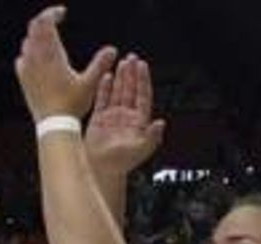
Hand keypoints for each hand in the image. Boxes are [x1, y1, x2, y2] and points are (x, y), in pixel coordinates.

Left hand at [14, 6, 117, 121]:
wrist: (52, 124)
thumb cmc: (72, 105)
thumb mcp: (90, 84)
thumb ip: (100, 64)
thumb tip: (112, 50)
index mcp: (51, 54)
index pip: (45, 22)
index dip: (53, 13)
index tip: (63, 12)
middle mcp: (35, 57)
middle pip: (34, 28)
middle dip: (45, 21)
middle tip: (56, 19)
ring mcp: (27, 67)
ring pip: (27, 41)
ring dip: (38, 35)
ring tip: (50, 37)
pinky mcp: (23, 78)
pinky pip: (22, 57)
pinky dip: (30, 51)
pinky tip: (37, 57)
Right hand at [85, 53, 165, 174]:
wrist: (102, 168)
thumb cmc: (123, 162)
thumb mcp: (141, 149)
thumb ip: (152, 136)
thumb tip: (161, 123)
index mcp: (139, 122)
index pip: (143, 96)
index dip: (143, 80)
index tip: (142, 66)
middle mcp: (127, 117)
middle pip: (131, 90)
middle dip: (132, 74)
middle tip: (131, 58)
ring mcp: (113, 116)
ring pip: (117, 92)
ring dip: (120, 77)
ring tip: (121, 62)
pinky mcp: (99, 118)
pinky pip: (102, 99)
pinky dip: (104, 88)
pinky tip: (106, 76)